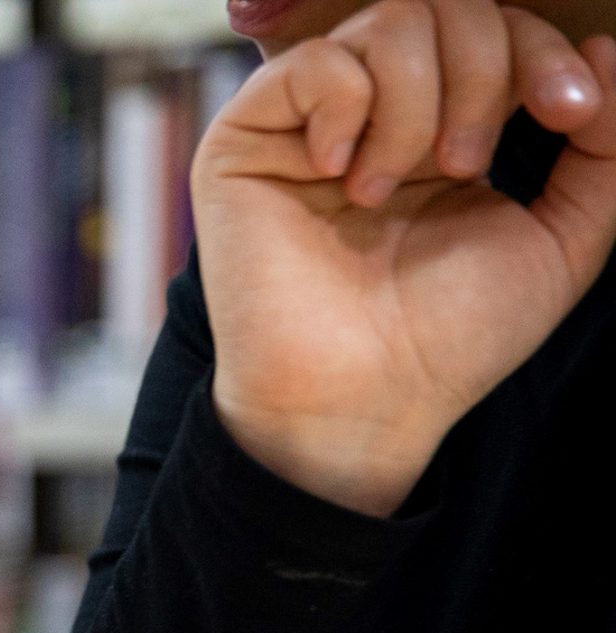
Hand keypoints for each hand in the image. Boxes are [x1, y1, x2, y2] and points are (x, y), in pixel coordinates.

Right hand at [194, 0, 615, 512]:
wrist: (363, 403)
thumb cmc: (449, 339)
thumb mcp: (564, 236)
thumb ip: (602, 146)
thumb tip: (604, 49)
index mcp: (440, 129)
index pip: (496, 31)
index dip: (543, 53)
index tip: (574, 116)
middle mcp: (372, 116)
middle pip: (444, 8)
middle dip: (484, 73)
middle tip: (467, 165)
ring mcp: (305, 125)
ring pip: (387, 24)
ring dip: (418, 102)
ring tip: (394, 188)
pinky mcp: (242, 144)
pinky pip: (313, 65)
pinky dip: (346, 108)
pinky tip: (341, 174)